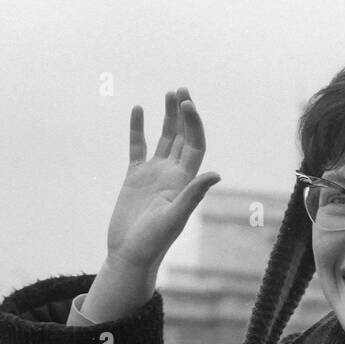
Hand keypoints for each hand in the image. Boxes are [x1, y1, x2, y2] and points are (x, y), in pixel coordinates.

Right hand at [105, 87, 221, 272]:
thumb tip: (215, 174)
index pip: (195, 145)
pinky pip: (138, 147)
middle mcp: (172, 175)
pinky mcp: (134, 177)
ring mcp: (153, 174)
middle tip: (181, 88)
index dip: (194, 124)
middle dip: (184, 113)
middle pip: (183, 137)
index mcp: (184, 182)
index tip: (187, 104)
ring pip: (165, 138)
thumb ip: (192, 195)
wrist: (129, 255)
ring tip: (169, 93)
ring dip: (168, 116)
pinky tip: (138, 109)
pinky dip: (138, 129)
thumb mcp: (174, 218)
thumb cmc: (153, 242)